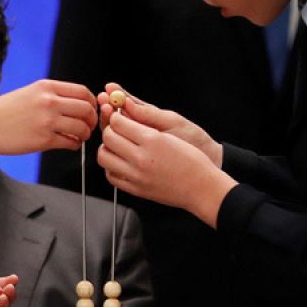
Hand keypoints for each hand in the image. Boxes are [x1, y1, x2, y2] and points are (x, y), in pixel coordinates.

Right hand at [0, 80, 96, 156]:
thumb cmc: (2, 111)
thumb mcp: (28, 93)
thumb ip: (50, 95)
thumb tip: (73, 103)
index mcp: (46, 87)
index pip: (82, 91)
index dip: (91, 102)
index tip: (90, 110)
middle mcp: (49, 101)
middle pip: (86, 109)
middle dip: (92, 119)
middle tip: (88, 126)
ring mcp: (47, 121)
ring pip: (82, 127)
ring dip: (84, 134)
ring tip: (78, 137)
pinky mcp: (43, 140)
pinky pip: (70, 142)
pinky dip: (74, 145)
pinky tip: (68, 144)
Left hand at [97, 107, 235, 225]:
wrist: (202, 188)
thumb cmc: (193, 161)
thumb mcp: (171, 135)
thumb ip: (145, 127)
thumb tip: (124, 120)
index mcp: (152, 140)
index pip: (118, 123)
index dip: (115, 117)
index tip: (118, 117)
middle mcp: (141, 158)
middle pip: (108, 138)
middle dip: (109, 130)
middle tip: (116, 130)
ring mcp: (136, 176)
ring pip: (103, 157)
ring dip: (107, 149)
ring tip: (117, 147)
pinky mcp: (135, 189)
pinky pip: (111, 176)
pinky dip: (111, 167)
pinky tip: (120, 163)